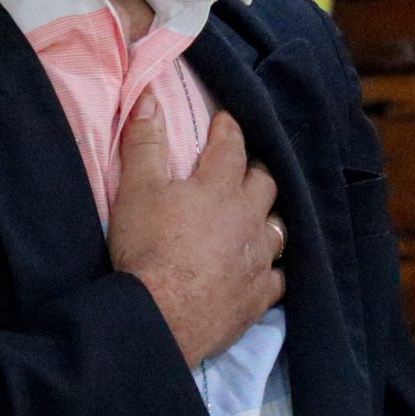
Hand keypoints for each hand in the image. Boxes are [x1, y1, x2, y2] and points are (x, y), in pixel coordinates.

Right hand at [109, 100, 283, 367]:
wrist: (160, 316)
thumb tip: (149, 98)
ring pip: (277, 229)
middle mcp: (249, 218)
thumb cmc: (147, 248)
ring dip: (267, 218)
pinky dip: (270, 268)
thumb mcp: (137, 189)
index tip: (225, 121)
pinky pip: (277, 277)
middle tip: (242, 170)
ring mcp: (258, 259)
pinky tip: (262, 270)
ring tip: (256, 218)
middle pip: (265, 184)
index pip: (232, 147)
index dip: (228, 130)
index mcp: (220, 187)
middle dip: (254, 171)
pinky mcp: (259, 296)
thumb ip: (145, 142)